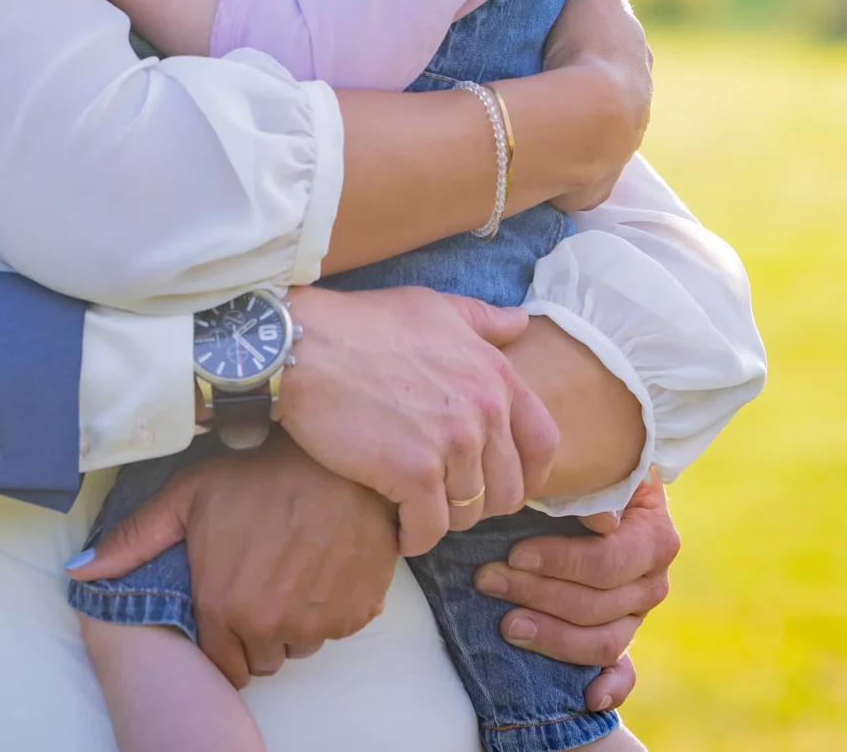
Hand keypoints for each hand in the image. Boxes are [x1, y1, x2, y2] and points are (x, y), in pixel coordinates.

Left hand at [68, 432, 396, 687]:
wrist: (336, 458)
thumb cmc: (258, 471)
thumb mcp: (188, 496)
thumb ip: (134, 541)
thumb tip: (79, 572)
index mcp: (223, 604)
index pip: (221, 665)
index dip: (222, 639)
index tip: (229, 609)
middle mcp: (269, 625)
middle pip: (261, 658)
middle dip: (256, 632)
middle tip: (259, 582)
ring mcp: (318, 622)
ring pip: (299, 645)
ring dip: (294, 621)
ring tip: (290, 570)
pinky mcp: (356, 613)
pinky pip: (337, 629)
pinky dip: (330, 608)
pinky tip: (320, 566)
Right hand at [274, 286, 559, 554]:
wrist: (304, 347)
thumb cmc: (360, 324)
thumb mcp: (431, 308)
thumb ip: (481, 321)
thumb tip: (520, 323)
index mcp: (494, 374)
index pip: (543, 441)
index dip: (527, 473)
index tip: (501, 485)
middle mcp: (484, 410)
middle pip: (508, 488)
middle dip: (480, 503)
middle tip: (445, 501)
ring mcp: (452, 443)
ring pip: (468, 514)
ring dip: (443, 520)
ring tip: (415, 510)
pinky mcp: (414, 473)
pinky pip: (429, 529)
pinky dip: (414, 537)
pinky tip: (397, 529)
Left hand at [474, 475, 676, 706]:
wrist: (598, 483)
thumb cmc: (583, 473)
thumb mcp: (584, 468)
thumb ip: (584, 488)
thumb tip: (598, 518)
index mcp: (653, 536)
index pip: (607, 563)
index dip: (560, 562)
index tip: (515, 553)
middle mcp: (652, 579)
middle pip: (597, 605)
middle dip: (537, 594)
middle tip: (487, 579)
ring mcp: (637, 612)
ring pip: (602, 641)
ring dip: (551, 636)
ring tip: (505, 624)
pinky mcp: (622, 635)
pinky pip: (624, 671)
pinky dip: (609, 688)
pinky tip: (587, 697)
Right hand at [519, 0, 652, 211]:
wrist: (589, 118)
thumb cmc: (591, 46)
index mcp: (637, 63)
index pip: (625, 47)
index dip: (604, 39)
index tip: (581, 36)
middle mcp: (636, 107)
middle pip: (616, 93)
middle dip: (594, 87)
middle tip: (559, 79)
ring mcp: (617, 148)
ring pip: (600, 133)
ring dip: (580, 127)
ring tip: (547, 121)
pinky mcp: (592, 182)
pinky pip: (580, 175)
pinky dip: (567, 170)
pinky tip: (548, 167)